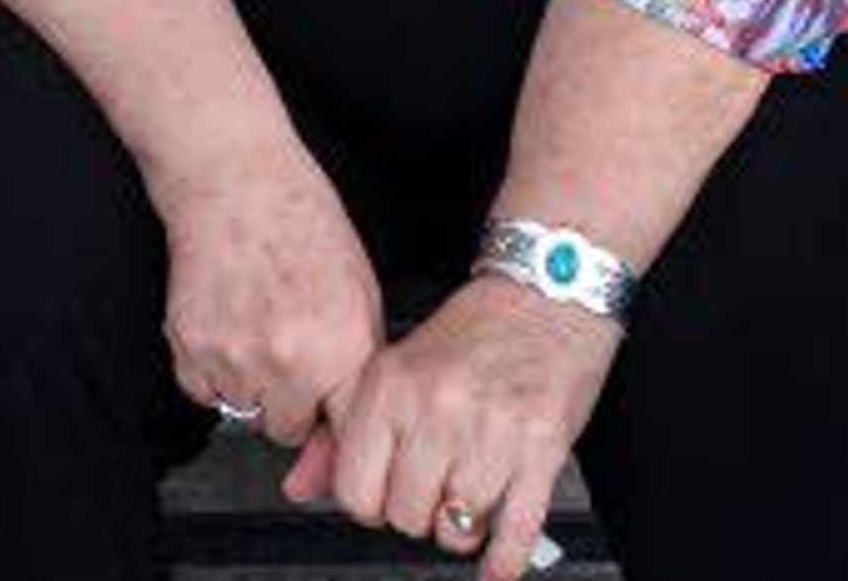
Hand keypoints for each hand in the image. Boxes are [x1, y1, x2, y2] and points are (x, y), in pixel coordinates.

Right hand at [150, 132, 380, 447]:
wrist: (234, 178)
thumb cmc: (302, 222)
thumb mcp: (360, 291)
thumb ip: (357, 364)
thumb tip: (344, 421)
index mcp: (341, 348)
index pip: (344, 432)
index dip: (334, 422)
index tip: (326, 415)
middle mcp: (289, 363)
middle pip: (286, 429)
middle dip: (289, 401)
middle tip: (288, 353)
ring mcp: (234, 357)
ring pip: (242, 410)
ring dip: (248, 383)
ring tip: (254, 326)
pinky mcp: (189, 345)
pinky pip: (202, 390)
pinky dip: (211, 369)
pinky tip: (226, 323)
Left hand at [284, 277, 617, 579]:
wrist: (545, 293)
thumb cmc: (473, 331)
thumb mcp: (398, 367)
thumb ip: (347, 432)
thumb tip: (301, 489)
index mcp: (390, 385)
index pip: (355, 488)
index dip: (368, 503)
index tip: (382, 496)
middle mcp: (435, 408)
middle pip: (406, 515)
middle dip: (417, 516)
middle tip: (429, 494)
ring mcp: (490, 430)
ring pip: (456, 527)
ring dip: (460, 528)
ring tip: (466, 501)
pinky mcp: (541, 448)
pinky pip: (515, 529)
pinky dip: (503, 559)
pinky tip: (495, 565)